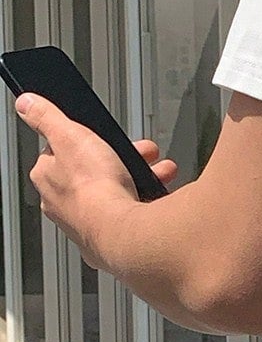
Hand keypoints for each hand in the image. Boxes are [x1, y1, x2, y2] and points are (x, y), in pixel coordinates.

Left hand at [16, 93, 176, 271]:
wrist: (124, 233)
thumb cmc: (95, 188)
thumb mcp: (70, 135)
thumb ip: (46, 117)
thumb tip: (26, 103)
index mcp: (47, 178)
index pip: (61, 150)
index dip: (86, 139)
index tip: (102, 137)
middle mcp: (62, 204)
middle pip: (92, 171)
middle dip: (120, 159)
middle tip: (138, 153)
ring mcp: (86, 223)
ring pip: (113, 192)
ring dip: (138, 178)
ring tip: (155, 172)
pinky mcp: (109, 237)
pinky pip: (128, 213)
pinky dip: (144, 202)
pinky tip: (154, 196)